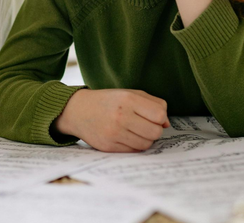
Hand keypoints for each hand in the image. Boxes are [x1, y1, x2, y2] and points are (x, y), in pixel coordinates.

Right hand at [53, 88, 168, 151]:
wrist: (77, 110)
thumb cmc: (107, 101)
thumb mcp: (128, 93)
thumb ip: (152, 103)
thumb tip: (166, 124)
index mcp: (127, 99)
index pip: (159, 115)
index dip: (160, 118)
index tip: (152, 116)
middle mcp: (120, 116)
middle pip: (155, 132)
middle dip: (153, 130)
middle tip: (143, 125)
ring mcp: (114, 132)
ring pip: (146, 144)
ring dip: (144, 139)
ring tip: (134, 130)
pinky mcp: (109, 146)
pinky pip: (134, 151)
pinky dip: (134, 145)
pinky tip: (125, 136)